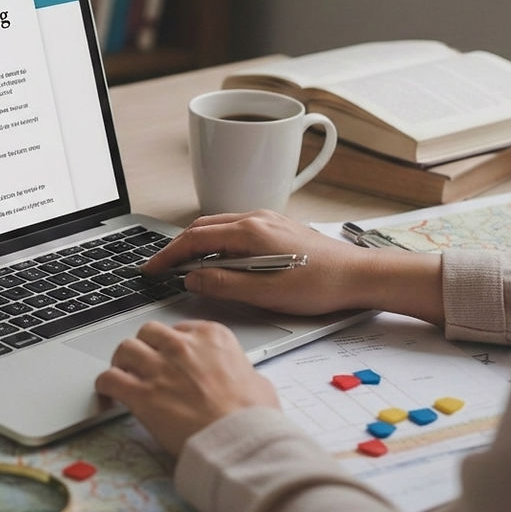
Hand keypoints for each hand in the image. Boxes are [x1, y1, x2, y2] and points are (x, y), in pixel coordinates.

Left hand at [94, 319, 279, 455]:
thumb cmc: (253, 417)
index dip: (171, 344)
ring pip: (125, 348)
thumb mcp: (258, 382)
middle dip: (144, 346)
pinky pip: (110, 379)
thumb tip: (244, 379)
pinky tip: (107, 391)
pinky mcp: (142, 394)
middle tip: (143, 361)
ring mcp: (160, 368)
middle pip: (149, 332)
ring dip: (122, 361)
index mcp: (212, 336)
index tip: (168, 355)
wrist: (240, 441)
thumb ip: (243, 371)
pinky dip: (105, 384)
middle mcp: (182, 346)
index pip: (180, 328)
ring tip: (122, 373)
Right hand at [144, 210, 444, 324]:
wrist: (359, 275)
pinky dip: (216, 240)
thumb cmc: (319, 286)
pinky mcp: (277, 226)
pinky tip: (218, 257)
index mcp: (250, 232)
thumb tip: (192, 278)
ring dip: (196, 242)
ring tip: (184, 265)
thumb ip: (224, 284)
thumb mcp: (266, 293)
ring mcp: (267, 219)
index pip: (195, 238)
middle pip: (202, 227)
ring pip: (218, 225)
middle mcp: (256, 218)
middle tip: (161, 267)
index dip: (168, 254)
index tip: (151, 268)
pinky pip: (235, 228)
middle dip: (177, 246)